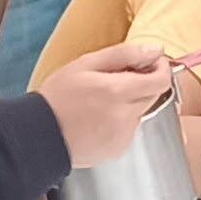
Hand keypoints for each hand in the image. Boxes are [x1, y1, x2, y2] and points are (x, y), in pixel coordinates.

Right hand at [35, 39, 181, 167]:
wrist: (40, 136)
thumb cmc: (57, 97)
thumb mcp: (85, 64)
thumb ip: (124, 54)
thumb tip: (155, 50)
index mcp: (118, 91)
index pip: (160, 80)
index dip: (160, 68)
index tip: (150, 63)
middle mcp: (125, 116)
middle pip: (153, 95)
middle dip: (142, 84)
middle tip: (117, 80)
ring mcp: (123, 136)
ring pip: (141, 112)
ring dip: (130, 103)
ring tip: (101, 103)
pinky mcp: (119, 149)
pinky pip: (130, 129)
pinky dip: (121, 121)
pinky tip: (99, 120)